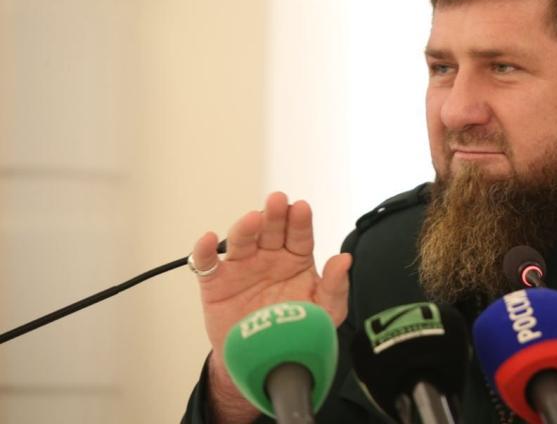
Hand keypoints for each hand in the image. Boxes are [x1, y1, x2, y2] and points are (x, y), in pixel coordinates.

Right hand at [190, 192, 351, 421]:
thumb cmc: (296, 330)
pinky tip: (208, 239)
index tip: (302, 208)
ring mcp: (242, 267)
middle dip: (275, 214)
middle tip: (278, 201)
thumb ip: (336, 286)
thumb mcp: (324, 312)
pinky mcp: (216, 283)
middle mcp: (268, 256)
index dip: (300, 221)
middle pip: (270, 230)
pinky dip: (204, 250)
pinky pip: (207, 264)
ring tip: (254, 219)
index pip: (299, 234)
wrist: (264, 362)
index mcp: (296, 258)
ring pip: (241, 240)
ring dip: (245, 227)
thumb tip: (345, 259)